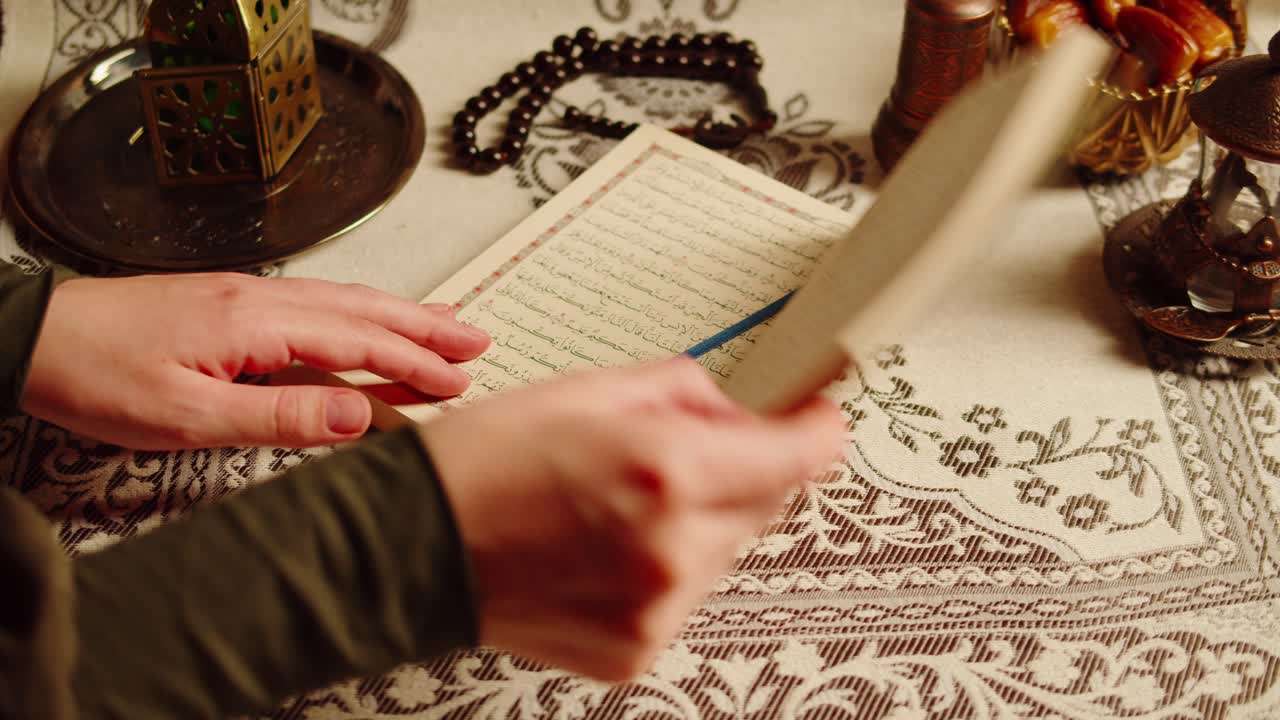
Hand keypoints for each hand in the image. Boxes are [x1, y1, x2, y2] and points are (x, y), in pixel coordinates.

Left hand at [21, 273, 489, 449]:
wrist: (32, 336)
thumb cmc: (98, 375)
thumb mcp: (186, 416)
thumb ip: (279, 416)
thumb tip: (360, 417)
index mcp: (257, 322)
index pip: (359, 340)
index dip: (415, 362)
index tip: (460, 382)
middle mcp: (261, 298)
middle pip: (365, 308)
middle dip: (427, 326)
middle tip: (479, 342)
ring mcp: (247, 296)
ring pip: (345, 302)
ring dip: (401, 316)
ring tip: (447, 327)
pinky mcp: (232, 305)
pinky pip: (317, 308)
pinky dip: (360, 316)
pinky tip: (368, 325)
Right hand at [420, 356, 843, 680]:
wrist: (413, 546)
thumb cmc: (484, 463)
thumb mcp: (588, 391)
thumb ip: (684, 392)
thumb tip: (736, 408)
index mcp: (666, 470)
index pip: (796, 455)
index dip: (816, 428)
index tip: (819, 415)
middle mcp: (673, 547)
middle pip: (766, 502)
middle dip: (739, 469)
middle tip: (673, 453)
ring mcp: (657, 607)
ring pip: (728, 550)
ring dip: (701, 521)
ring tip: (621, 506)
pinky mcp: (637, 648)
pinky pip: (686, 596)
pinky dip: (667, 568)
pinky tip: (607, 548)